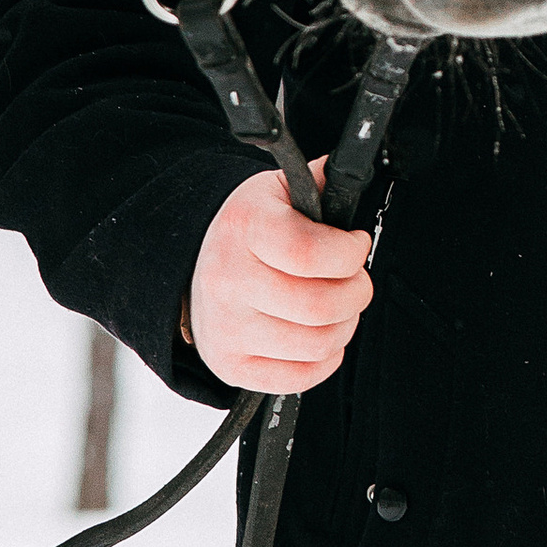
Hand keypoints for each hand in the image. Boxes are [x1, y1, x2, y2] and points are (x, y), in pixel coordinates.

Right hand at [186, 161, 373, 392]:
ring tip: (337, 306)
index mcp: (243, 228)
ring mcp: (227, 328)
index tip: (355, 246)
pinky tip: (318, 334)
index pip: (311, 253)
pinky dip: (325, 359)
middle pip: (321, 305)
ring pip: (317, 344)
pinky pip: (301, 378)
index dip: (350, 253)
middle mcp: (229, 281)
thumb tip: (352, 168)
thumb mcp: (277, 192)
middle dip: (356, 292)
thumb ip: (320, 182)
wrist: (190, 266)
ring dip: (344, 326)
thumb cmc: (246, 230)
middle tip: (353, 280)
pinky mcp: (232, 365)